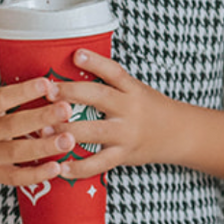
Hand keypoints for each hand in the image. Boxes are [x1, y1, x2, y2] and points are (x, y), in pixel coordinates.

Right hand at [0, 35, 76, 183]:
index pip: (3, 97)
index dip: (25, 91)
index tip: (49, 83)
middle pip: (13, 125)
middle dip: (41, 118)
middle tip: (67, 110)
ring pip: (18, 153)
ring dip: (45, 148)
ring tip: (70, 139)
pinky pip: (16, 177)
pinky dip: (36, 175)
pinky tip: (58, 168)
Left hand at [55, 50, 188, 174]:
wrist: (179, 134)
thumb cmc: (150, 108)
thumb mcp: (136, 89)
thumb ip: (111, 82)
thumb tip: (74, 64)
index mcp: (133, 90)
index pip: (114, 72)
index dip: (96, 62)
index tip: (76, 55)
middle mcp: (130, 110)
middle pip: (100, 98)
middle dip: (72, 94)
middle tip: (48, 91)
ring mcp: (126, 134)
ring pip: (95, 132)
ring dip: (67, 131)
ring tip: (43, 130)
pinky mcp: (123, 155)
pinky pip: (99, 164)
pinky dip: (78, 168)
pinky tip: (59, 168)